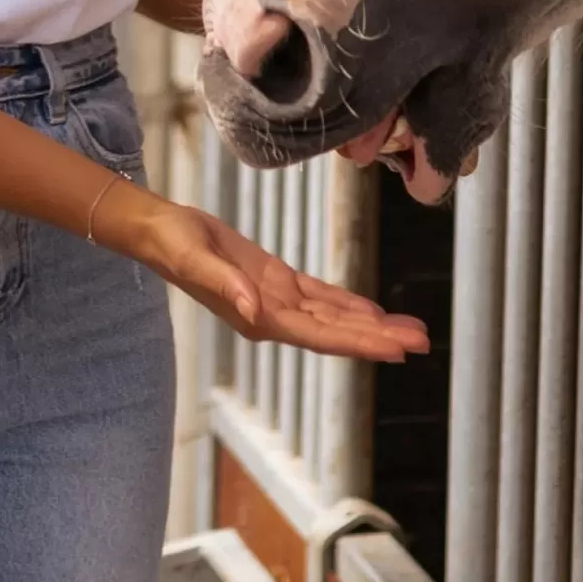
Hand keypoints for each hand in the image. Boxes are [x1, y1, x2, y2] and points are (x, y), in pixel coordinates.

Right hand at [109, 193, 429, 361]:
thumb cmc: (173, 246)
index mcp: (260, 318)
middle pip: (337, 331)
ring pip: (335, 316)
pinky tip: (374, 311)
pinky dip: (349, 304)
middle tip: (423, 342)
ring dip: (373, 324)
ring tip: (411, 330)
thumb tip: (257, 313)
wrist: (159, 232)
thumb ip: (226, 286)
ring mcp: (276, 300)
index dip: (360, 342)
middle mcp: (274, 316)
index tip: (396, 349)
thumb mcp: (196, 261)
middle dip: (380, 337)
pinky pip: (321, 297)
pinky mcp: (275, 280)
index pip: (321, 335)